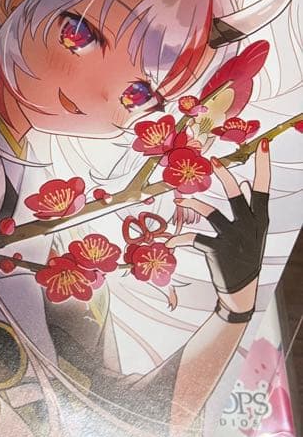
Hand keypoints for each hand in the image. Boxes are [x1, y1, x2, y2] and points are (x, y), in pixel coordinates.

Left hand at [167, 140, 270, 314]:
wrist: (240, 291)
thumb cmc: (245, 256)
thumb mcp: (252, 232)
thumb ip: (250, 208)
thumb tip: (245, 182)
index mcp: (261, 221)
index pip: (265, 189)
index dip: (264, 167)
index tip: (263, 146)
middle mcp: (249, 227)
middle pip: (237, 197)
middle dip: (226, 177)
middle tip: (215, 160)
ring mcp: (234, 239)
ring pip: (212, 213)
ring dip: (193, 205)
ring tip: (180, 199)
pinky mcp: (217, 251)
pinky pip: (194, 238)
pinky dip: (180, 239)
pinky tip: (170, 241)